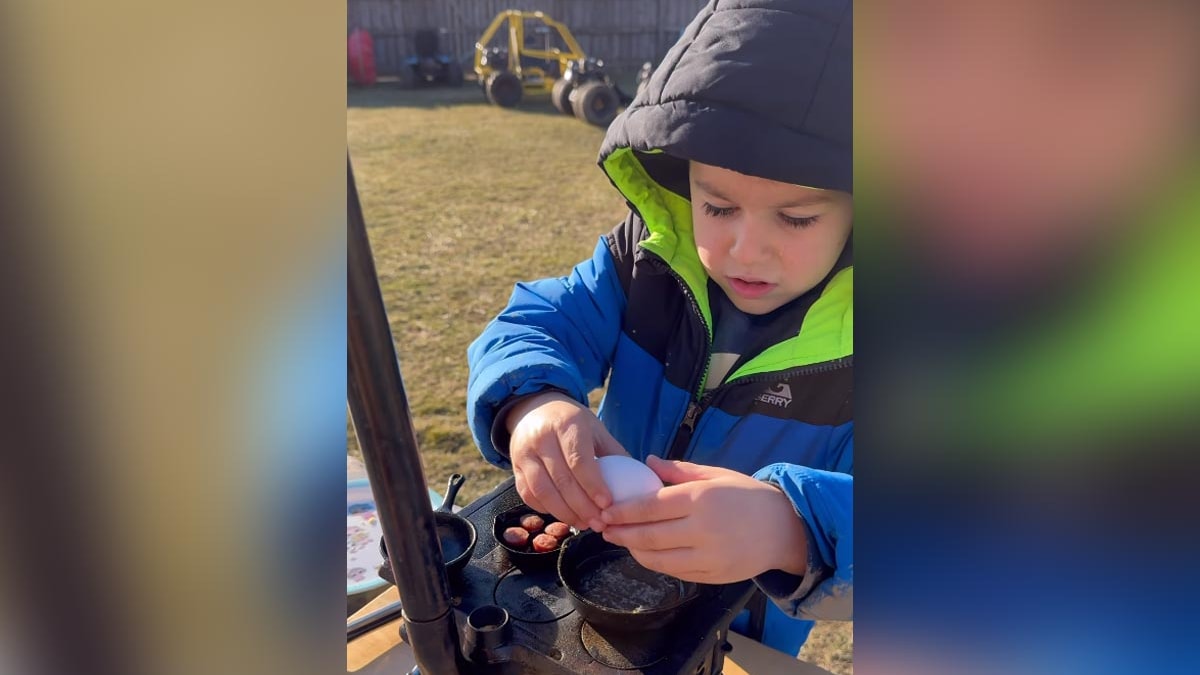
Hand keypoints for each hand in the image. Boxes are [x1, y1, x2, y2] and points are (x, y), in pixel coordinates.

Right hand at [506, 391, 629, 530]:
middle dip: (581, 507)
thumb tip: (639, 479)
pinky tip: (564, 516)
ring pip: (541, 491)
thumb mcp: (594, 427)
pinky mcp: (514, 467)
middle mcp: (541, 438)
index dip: (593, 485)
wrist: (534, 408)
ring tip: (583, 524)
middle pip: (561, 480)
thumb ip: (614, 452)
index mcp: (566, 425)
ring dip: (564, 513)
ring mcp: (524, 453)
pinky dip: (546, 509)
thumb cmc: (572, 422)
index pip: (579, 460)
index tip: (607, 505)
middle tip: (599, 524)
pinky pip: (528, 494)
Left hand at [599, 456, 808, 583]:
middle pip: (649, 536)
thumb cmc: (747, 496)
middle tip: (603, 528)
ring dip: (634, 550)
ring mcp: (707, 557)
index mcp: (701, 499)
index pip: (651, 506)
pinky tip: (645, 553)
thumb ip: (679, 471)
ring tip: (620, 540)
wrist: (784, 529)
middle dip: (621, 533)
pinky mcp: (712, 576)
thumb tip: (647, 460)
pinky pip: (674, 572)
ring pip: (658, 559)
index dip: (623, 511)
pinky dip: (655, 563)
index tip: (605, 510)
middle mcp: (702, 530)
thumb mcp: (716, 475)